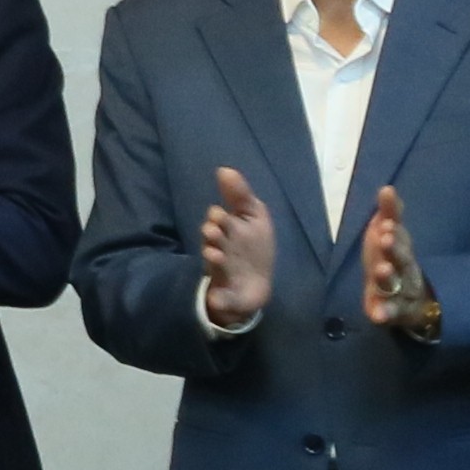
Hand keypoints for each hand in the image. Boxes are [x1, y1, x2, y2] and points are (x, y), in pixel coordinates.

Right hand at [197, 166, 274, 331]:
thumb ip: (239, 194)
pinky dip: (218, 300)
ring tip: (213, 255)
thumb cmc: (253, 247)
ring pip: (215, 266)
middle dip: (213, 236)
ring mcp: (223, 274)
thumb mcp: (252, 217)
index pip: (219, 223)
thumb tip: (224, 169)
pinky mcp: (227, 296)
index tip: (218, 213)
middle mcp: (220, 251)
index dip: (218, 219)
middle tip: (212, 231)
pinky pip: (221, 299)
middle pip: (214, 242)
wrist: (257, 285)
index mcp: (226, 232)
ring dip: (213, 259)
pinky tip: (218, 299)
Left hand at [362, 193, 431, 334]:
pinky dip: (385, 313)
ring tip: (382, 270)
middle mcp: (404, 269)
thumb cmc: (396, 261)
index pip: (399, 235)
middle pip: (402, 258)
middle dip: (394, 249)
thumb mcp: (391, 236)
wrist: (417, 301)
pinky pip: (391, 312)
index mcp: (401, 249)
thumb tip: (387, 189)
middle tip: (386, 238)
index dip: (394, 229)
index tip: (387, 222)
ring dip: (388, 276)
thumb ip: (390, 214)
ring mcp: (401, 291)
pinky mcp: (395, 311)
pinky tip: (377, 315)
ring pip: (396, 284)